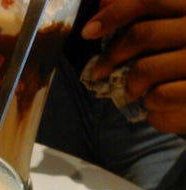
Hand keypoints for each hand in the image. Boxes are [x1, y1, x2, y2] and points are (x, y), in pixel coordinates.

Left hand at [81, 0, 185, 134]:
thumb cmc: (181, 62)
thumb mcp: (167, 31)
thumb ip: (143, 13)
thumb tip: (104, 0)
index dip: (114, 13)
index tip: (88, 32)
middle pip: (141, 35)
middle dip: (111, 57)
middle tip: (99, 72)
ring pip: (144, 69)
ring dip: (130, 85)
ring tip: (132, 91)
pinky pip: (159, 96)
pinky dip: (149, 104)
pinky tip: (155, 103)